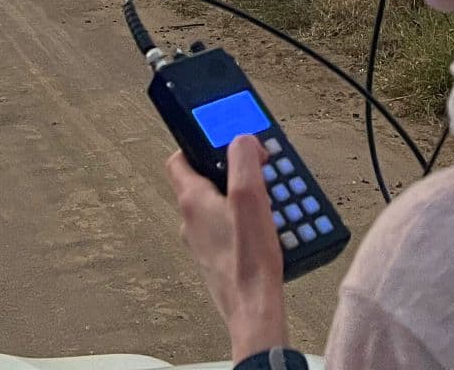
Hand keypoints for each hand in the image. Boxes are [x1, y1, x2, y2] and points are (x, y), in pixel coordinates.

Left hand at [164, 135, 288, 359]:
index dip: (200, 142)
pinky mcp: (218, 260)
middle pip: (207, 180)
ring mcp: (204, 243)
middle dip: (235, 173)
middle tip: (261, 173)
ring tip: (273, 204)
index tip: (223, 138)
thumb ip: (244, 160)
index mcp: (193, 200)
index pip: (180, 157)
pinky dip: (248, 223)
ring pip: (222, 206)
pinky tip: (271, 230)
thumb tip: (242, 139)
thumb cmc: (249, 263)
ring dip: (245, 199)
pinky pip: (231, 229)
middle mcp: (192, 221)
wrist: (255, 315)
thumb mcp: (250, 197)